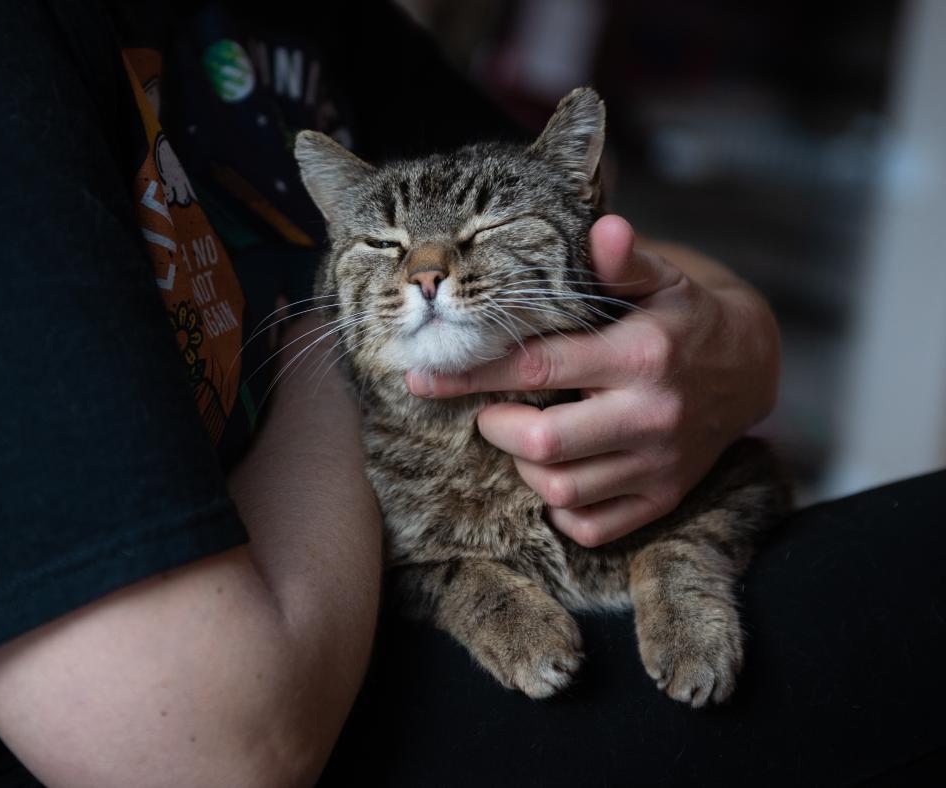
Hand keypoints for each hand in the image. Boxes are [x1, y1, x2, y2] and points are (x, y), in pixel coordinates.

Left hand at [406, 215, 779, 546]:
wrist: (749, 371)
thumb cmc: (686, 318)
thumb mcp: (664, 279)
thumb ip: (625, 260)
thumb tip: (603, 226)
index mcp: (641, 356)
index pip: (537, 367)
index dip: (471, 373)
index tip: (422, 376)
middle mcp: (650, 416)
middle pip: (542, 442)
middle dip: (495, 427)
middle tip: (488, 411)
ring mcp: (658, 466)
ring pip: (559, 488)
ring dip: (523, 465)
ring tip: (522, 437)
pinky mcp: (662, 500)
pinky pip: (589, 524)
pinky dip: (558, 504)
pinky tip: (555, 471)